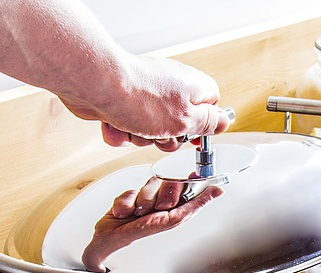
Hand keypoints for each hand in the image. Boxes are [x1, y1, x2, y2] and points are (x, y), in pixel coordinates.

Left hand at [59, 54, 231, 151]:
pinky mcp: (125, 103)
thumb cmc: (141, 98)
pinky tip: (117, 123)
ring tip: (134, 125)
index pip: (211, 110)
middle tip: (159, 132)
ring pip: (152, 133)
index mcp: (193, 88)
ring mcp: (147, 96)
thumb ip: (208, 123)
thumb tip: (224, 122)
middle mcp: (171, 89)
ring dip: (141, 137)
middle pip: (179, 128)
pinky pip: (129, 129)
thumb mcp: (186, 119)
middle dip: (167, 138)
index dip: (202, 128)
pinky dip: (122, 132)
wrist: (97, 85)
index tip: (193, 137)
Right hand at [82, 177, 222, 271]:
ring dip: (143, 200)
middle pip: (170, 182)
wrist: (110, 240)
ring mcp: (146, 199)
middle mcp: (162, 203)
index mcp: (176, 210)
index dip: (193, 181)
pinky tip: (126, 213)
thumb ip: (194, 205)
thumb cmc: (140, 236)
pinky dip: (127, 202)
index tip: (195, 176)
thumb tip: (217, 192)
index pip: (190, 188)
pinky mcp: (131, 197)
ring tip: (138, 214)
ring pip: (150, 184)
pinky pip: (132, 189)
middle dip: (162, 195)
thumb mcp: (172, 220)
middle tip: (157, 208)